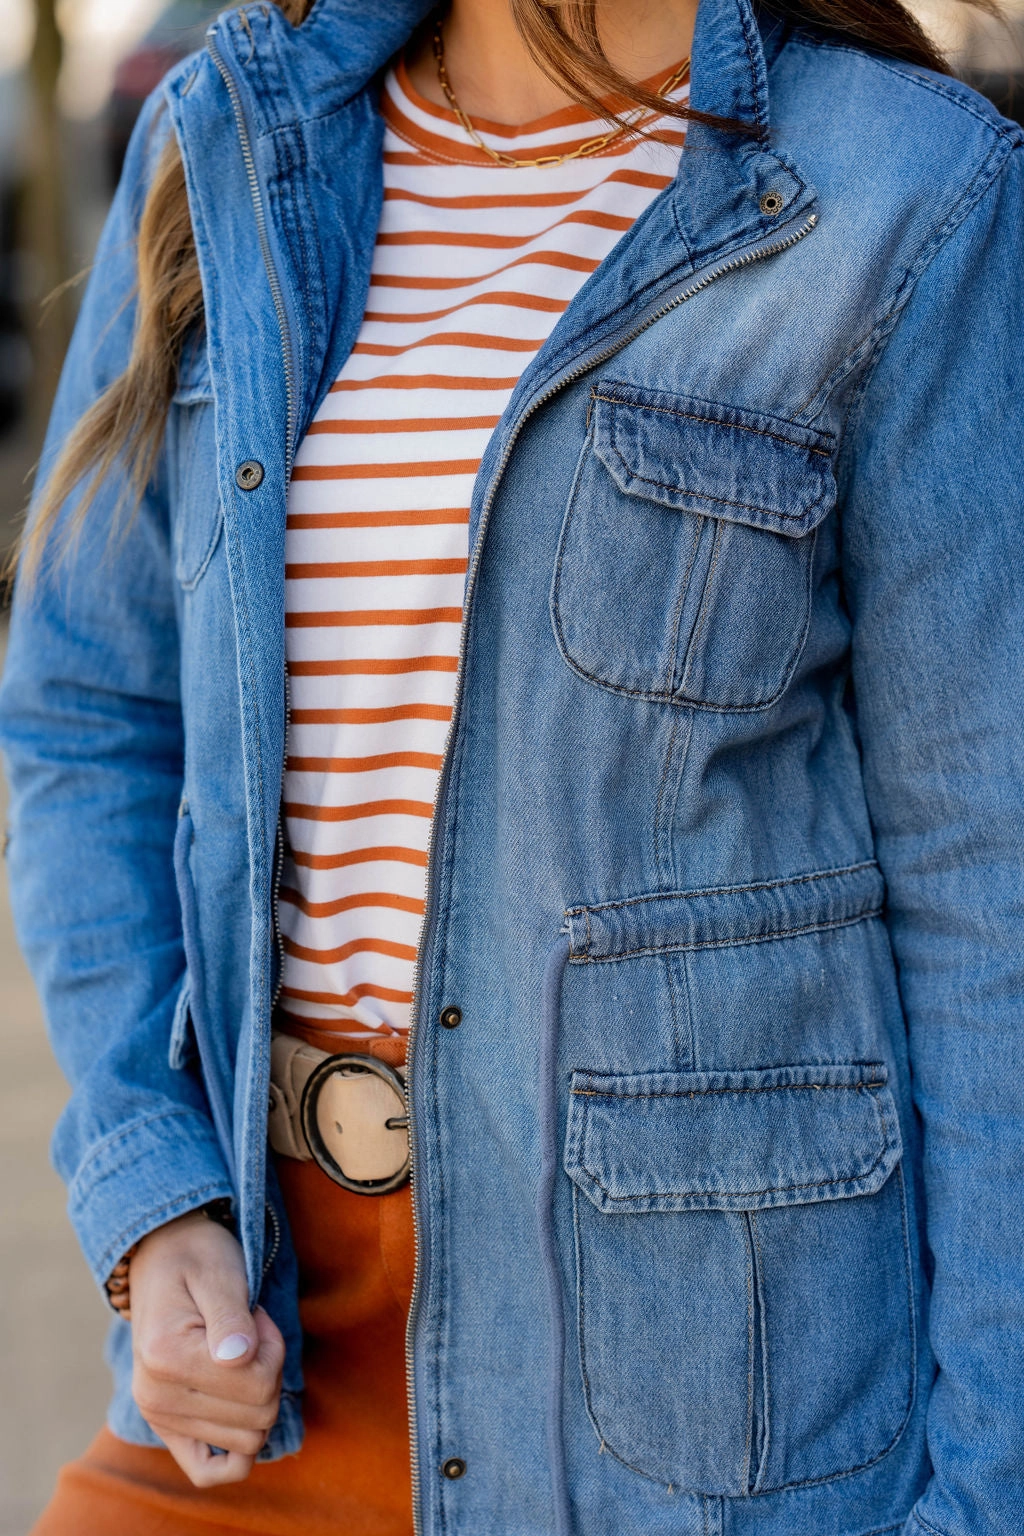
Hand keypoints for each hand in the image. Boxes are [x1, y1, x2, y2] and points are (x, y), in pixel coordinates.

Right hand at [128, 1209, 284, 1487]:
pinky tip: (239, 1404)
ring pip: (248, 1440)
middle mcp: (155, 1398)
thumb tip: (240, 1359)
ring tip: (239, 1353)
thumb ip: (231, 1316)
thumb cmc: (196, 1258)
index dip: (272, 1347)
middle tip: (250, 1333)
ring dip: (258, 1396)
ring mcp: (158, 1417)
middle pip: (258, 1416)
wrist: (160, 1257)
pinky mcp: (166, 1428)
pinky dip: (237, 1450)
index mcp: (167, 1357)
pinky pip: (209, 1471)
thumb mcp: (220, 1272)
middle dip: (270, 1370)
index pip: (258, 1384)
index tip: (254, 1316)